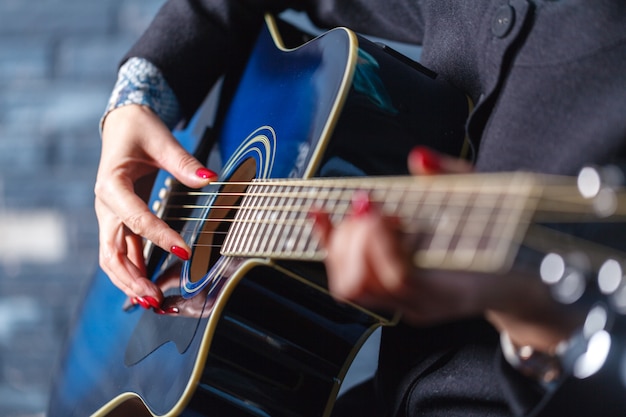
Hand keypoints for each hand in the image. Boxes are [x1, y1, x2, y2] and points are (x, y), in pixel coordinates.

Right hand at [95, 105, 216, 302]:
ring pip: (113, 258)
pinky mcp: (120, 221)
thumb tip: (210, 180)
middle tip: (156, 298)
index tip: (184, 253)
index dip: (159, 237)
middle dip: (132, 278)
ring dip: (130, 282)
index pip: (135, 218)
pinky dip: (133, 272)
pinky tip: (148, 288)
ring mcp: (111, 216)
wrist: (123, 124)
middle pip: (111, 251)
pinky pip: (123, 252)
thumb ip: (184, 162)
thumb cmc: (139, 130)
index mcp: (111, 185)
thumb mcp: (162, 140)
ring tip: (153, 302)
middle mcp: (106, 205)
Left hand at [313, 147, 582, 351]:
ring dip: (343, 244)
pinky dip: (337, 249)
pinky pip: (353, 282)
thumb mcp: (491, 199)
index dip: (377, 239)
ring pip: (349, 285)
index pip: (397, 275)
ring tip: (363, 215)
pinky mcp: (396, 300)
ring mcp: (407, 306)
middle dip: (354, 237)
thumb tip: (418, 157)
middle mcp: (423, 304)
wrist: (522, 282)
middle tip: (371, 205)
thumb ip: (453, 177)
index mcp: (453, 285)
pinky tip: (331, 220)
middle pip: (360, 282)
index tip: (374, 206)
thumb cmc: (510, 241)